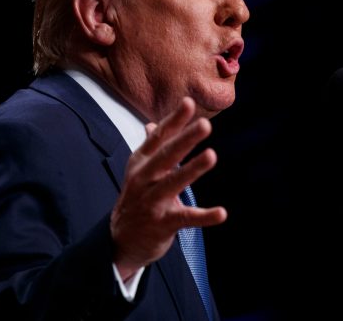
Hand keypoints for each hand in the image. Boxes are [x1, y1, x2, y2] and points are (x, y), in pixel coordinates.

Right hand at [110, 96, 226, 279]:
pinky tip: (221, 213)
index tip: (189, 103)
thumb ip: (151, 147)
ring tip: (212, 155)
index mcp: (141, 162)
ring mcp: (152, 201)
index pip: (159, 138)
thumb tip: (152, 124)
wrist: (120, 239)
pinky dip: (204, 217)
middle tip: (205, 125)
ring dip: (193, 169)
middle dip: (185, 140)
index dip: (174, 120)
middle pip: (166, 156)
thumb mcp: (139, 171)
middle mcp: (144, 179)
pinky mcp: (162, 224)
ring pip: (173, 183)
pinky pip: (185, 218)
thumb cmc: (136, 198)